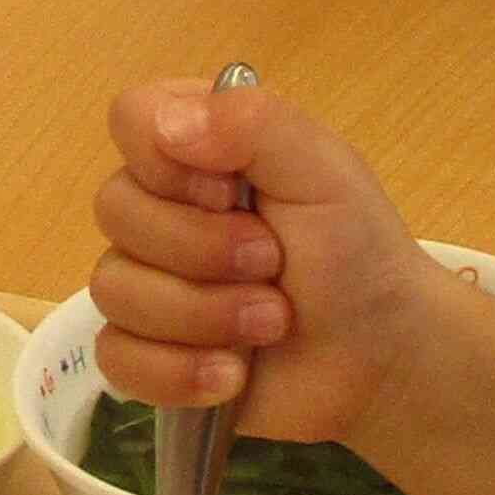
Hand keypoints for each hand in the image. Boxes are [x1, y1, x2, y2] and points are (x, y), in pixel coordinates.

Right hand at [87, 75, 474, 441]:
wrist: (381, 359)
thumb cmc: (357, 253)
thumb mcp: (325, 171)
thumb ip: (253, 123)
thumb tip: (169, 123)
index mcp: (199, 148)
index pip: (130, 118)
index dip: (165, 161)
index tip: (226, 193)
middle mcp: (163, 207)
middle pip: (114, 210)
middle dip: (201, 250)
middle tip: (273, 266)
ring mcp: (149, 282)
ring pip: (113, 289)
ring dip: (203, 314)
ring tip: (272, 326)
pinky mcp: (146, 354)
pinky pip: (116, 358)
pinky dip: (177, 371)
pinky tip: (231, 376)